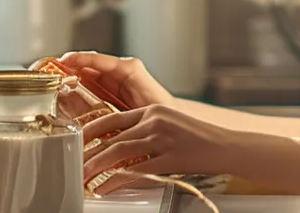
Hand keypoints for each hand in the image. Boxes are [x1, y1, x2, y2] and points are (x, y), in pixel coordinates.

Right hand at [57, 51, 174, 109]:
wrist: (170, 123)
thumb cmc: (160, 111)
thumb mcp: (138, 108)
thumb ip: (113, 106)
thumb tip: (82, 106)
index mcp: (129, 68)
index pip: (98, 59)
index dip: (79, 59)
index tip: (62, 60)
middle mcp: (120, 70)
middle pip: (87, 64)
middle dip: (66, 67)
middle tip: (46, 73)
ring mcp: (114, 78)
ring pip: (85, 75)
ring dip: (68, 78)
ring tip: (49, 82)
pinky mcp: (110, 88)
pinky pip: (89, 86)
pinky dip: (75, 89)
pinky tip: (62, 97)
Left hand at [80, 105, 246, 194]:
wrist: (226, 146)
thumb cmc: (197, 138)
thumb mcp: (168, 125)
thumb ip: (144, 130)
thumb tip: (117, 145)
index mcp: (151, 110)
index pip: (111, 118)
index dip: (89, 131)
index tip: (75, 142)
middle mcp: (154, 120)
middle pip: (111, 137)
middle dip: (88, 152)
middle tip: (73, 165)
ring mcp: (162, 138)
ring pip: (119, 152)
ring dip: (97, 166)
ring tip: (83, 177)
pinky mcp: (170, 157)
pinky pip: (137, 171)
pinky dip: (117, 181)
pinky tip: (106, 188)